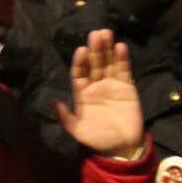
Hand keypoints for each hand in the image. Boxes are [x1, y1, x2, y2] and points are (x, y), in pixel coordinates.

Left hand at [54, 29, 143, 158]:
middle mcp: (96, 86)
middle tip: (95, 34)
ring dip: (107, 49)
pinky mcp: (127, 87)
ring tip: (106, 34)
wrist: (121, 149)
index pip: (79, 73)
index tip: (81, 50)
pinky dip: (122, 59)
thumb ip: (66, 117)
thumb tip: (54, 103)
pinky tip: (120, 47)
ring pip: (108, 63)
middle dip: (95, 49)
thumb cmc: (97, 140)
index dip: (80, 62)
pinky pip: (124, 70)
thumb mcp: (78, 131)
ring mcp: (112, 85)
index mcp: (82, 94)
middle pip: (94, 64)